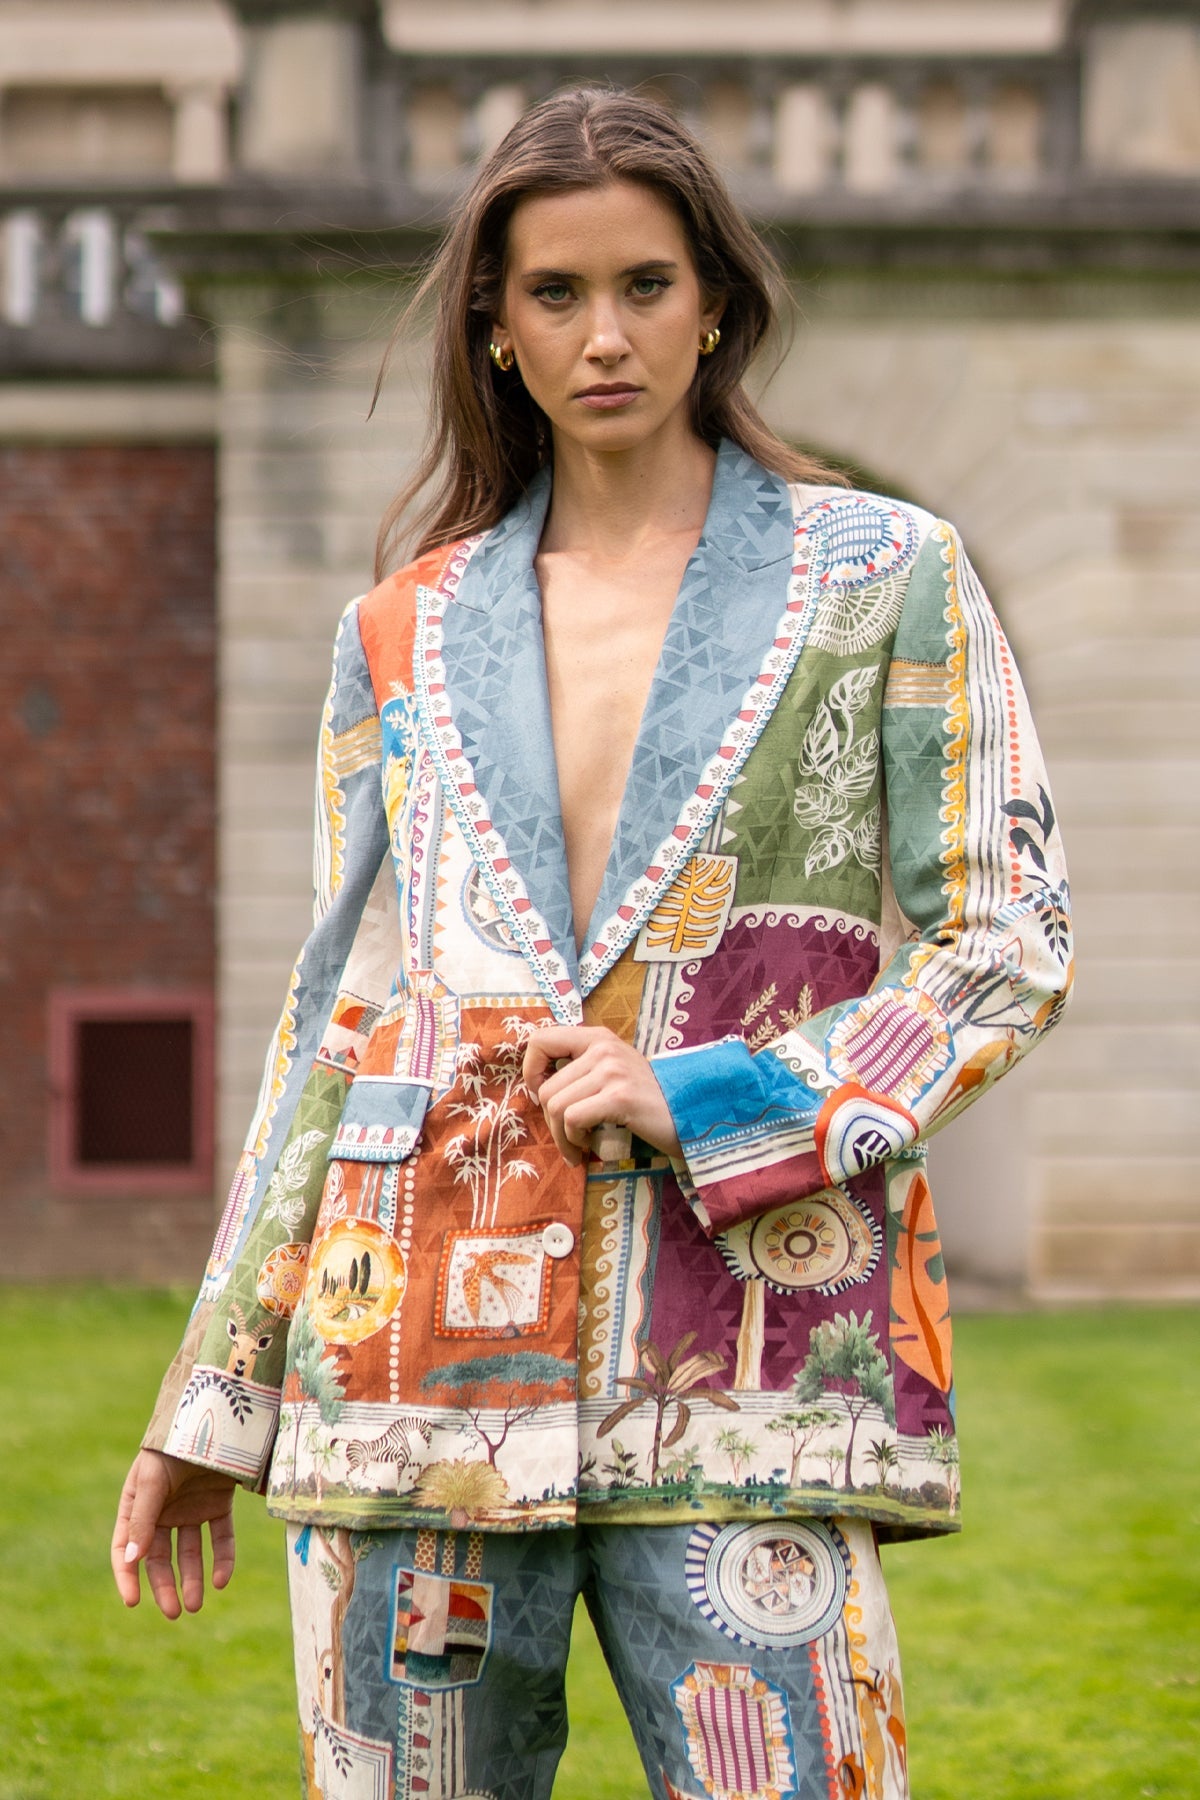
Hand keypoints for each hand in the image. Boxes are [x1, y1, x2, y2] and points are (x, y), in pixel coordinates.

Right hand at [111, 1448, 237, 1617]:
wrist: (212, 1414)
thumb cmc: (171, 1446)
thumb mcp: (152, 1481)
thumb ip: (142, 1519)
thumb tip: (132, 1560)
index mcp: (137, 1506)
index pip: (126, 1548)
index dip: (127, 1576)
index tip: (133, 1602)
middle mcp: (163, 1511)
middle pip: (161, 1558)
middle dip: (165, 1587)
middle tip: (175, 1613)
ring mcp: (191, 1509)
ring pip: (190, 1553)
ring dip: (193, 1579)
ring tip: (197, 1604)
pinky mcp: (218, 1504)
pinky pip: (220, 1537)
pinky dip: (222, 1559)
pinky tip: (222, 1579)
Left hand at [522, 1025, 681, 1167]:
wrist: (691, 1115)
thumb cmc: (648, 1100)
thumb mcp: (614, 1071)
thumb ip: (581, 1069)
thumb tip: (537, 1085)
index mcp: (598, 1038)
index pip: (540, 1040)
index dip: (531, 1071)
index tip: (542, 1094)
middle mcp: (603, 1048)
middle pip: (546, 1089)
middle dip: (551, 1123)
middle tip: (569, 1138)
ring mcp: (612, 1071)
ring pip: (556, 1107)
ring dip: (562, 1136)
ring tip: (579, 1146)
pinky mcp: (619, 1097)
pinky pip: (573, 1119)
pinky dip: (574, 1140)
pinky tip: (590, 1146)